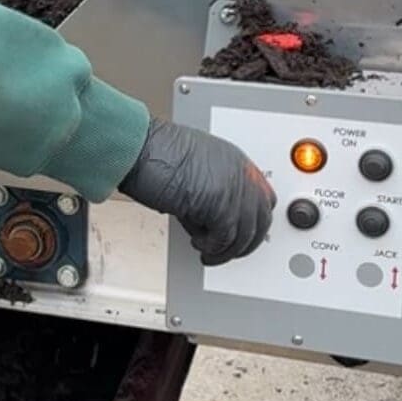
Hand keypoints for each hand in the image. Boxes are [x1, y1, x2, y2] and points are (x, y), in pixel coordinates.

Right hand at [119, 119, 274, 265]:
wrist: (139, 149)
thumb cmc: (153, 154)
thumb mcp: (194, 167)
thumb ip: (212, 188)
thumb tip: (210, 218)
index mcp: (236, 161)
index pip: (262, 198)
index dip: (252, 220)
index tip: (241, 233)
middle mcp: (240, 173)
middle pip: (260, 219)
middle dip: (244, 241)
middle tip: (226, 251)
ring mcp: (233, 187)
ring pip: (245, 233)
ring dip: (226, 250)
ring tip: (208, 251)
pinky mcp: (220, 204)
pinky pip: (225, 238)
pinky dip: (212, 247)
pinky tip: (198, 242)